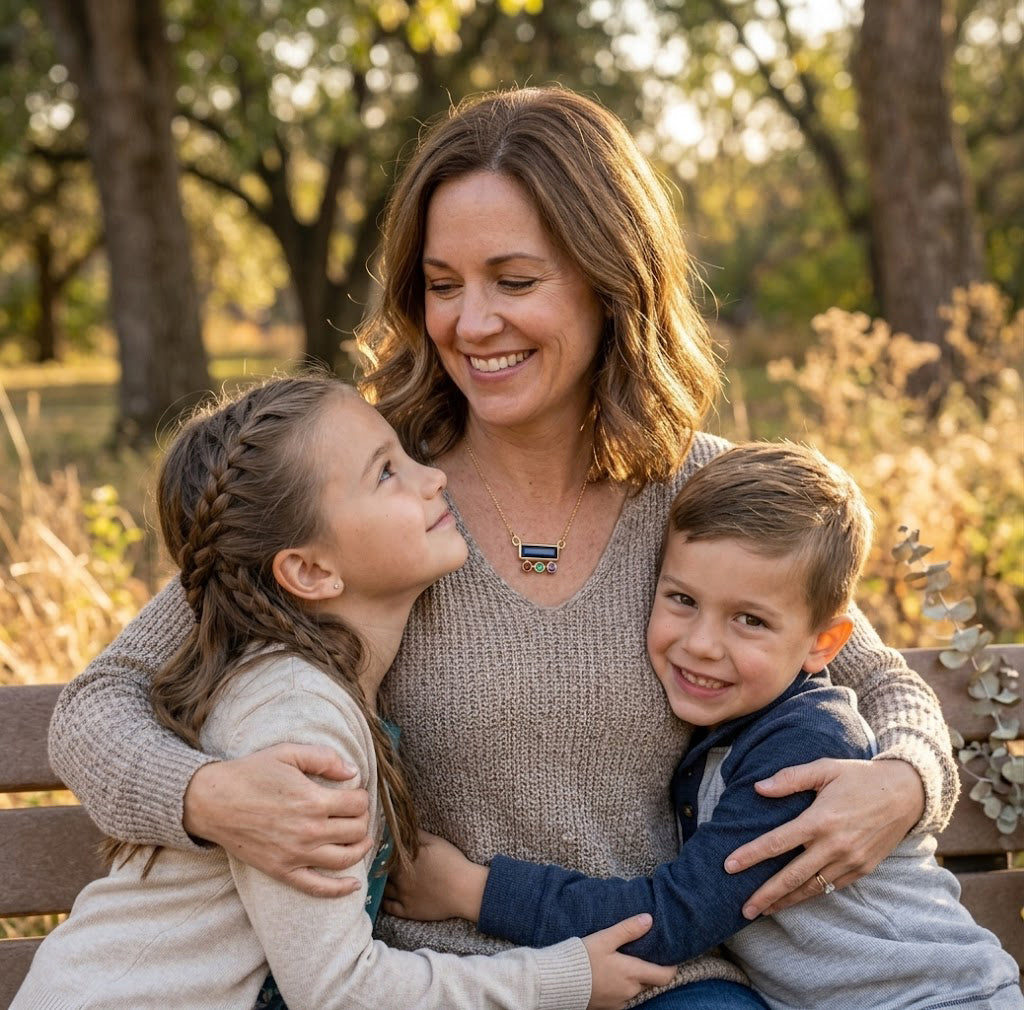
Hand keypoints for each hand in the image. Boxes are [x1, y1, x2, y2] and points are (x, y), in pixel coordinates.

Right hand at [183, 744, 372, 896]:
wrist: (212, 801)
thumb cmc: (250, 773)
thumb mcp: (288, 752)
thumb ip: (324, 758)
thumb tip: (353, 772)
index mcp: (313, 800)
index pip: (357, 804)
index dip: (362, 797)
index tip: (356, 794)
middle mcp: (309, 831)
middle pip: (356, 830)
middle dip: (363, 820)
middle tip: (357, 813)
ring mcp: (296, 854)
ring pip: (345, 859)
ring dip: (360, 849)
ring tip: (363, 840)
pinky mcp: (282, 871)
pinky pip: (317, 887)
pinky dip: (339, 890)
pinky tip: (354, 886)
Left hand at [382, 830, 487, 921]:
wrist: (465, 890)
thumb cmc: (452, 863)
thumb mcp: (436, 842)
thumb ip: (417, 835)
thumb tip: (402, 828)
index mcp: (406, 860)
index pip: (385, 853)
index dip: (381, 850)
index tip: (379, 847)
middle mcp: (400, 878)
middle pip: (382, 870)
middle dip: (379, 866)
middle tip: (377, 861)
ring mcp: (403, 896)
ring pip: (383, 888)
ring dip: (381, 882)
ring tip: (381, 877)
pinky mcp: (408, 911)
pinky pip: (388, 907)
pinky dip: (383, 901)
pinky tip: (385, 895)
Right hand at [582, 914, 677, 1009]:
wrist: (557, 982)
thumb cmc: (581, 958)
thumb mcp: (604, 938)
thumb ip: (628, 929)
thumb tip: (649, 919)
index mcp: (632, 973)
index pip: (664, 975)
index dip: (670, 967)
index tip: (671, 957)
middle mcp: (629, 991)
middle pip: (649, 981)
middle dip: (649, 970)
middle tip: (644, 954)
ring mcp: (618, 1001)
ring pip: (634, 989)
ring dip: (634, 979)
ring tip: (624, 963)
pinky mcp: (607, 1007)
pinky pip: (622, 997)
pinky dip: (621, 986)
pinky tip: (610, 976)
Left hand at [725, 758, 923, 917]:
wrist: (906, 793)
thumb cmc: (860, 777)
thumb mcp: (825, 768)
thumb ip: (790, 778)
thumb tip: (759, 788)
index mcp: (820, 820)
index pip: (778, 842)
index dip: (751, 855)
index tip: (729, 866)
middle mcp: (834, 845)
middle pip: (792, 876)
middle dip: (765, 894)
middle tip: (744, 909)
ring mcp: (850, 861)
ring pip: (811, 888)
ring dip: (786, 901)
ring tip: (764, 911)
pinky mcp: (862, 869)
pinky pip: (831, 887)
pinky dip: (810, 895)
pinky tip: (795, 899)